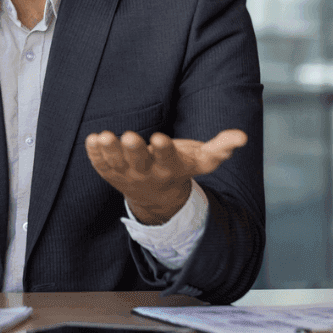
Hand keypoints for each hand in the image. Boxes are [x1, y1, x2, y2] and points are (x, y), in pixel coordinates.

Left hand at [84, 128, 246, 224]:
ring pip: (116, 164)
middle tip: (129, 136)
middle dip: (134, 150)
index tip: (160, 138)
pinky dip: (94, 154)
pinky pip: (100, 165)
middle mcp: (147, 173)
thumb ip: (221, 148)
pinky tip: (91, 139)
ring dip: (110, 151)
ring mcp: (126, 174)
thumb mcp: (202, 161)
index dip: (164, 150)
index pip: (167, 160)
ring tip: (104, 136)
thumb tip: (242, 136)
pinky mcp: (110, 172)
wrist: (157, 197)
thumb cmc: (180, 168)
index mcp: (170, 168)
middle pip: (139, 162)